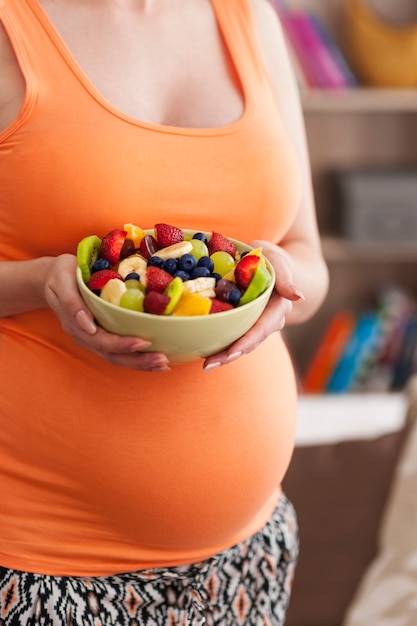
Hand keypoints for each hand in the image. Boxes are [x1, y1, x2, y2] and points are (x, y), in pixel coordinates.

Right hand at [44, 254, 170, 371]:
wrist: (54, 277)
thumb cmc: (60, 275)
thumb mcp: (61, 280)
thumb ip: (71, 302)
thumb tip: (88, 324)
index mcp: (75, 324)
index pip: (101, 340)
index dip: (122, 344)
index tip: (143, 342)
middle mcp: (85, 336)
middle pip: (113, 355)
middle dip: (138, 360)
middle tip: (162, 360)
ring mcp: (93, 338)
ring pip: (117, 358)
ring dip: (141, 363)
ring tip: (163, 364)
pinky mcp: (102, 336)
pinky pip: (120, 352)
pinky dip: (138, 357)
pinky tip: (155, 359)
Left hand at [203, 241, 303, 371]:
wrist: (271, 264)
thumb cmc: (271, 258)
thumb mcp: (277, 259)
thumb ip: (285, 276)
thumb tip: (298, 296)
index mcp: (278, 307)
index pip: (262, 327)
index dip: (247, 341)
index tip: (232, 353)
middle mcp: (270, 321)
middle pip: (250, 342)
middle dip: (230, 355)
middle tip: (209, 365)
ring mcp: (258, 325)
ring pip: (242, 344)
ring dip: (224, 356)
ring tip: (206, 366)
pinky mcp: (246, 325)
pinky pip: (235, 338)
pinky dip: (221, 346)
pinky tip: (205, 355)